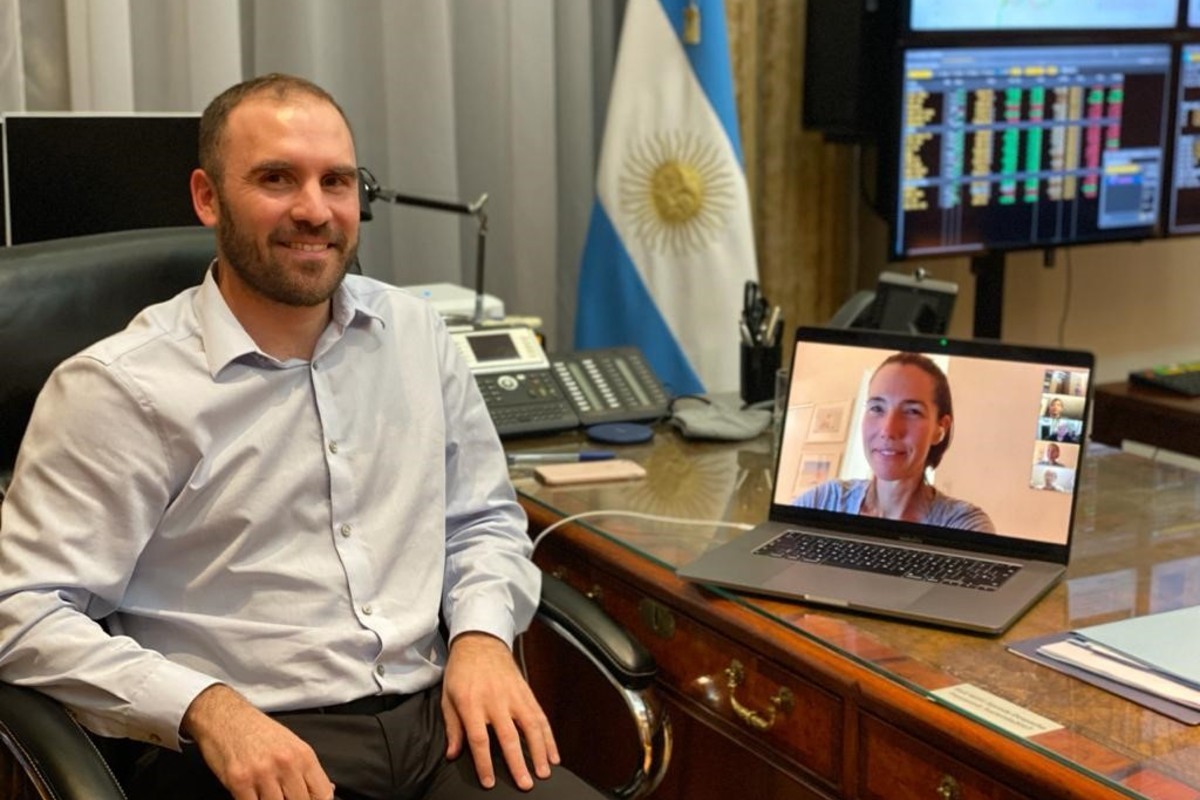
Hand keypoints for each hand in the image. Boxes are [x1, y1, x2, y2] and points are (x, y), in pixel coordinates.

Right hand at [182, 684, 334, 799]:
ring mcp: (262, 773)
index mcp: (303, 755)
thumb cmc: (258, 732)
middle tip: (283, 796)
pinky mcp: (239, 781)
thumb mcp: (291, 744)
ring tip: (266, 795)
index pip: (323, 794)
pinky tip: (252, 796)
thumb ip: (308, 770)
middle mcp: (285, 764)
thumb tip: (329, 790)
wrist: (225, 716)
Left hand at [441, 632, 559, 789]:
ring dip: (539, 751)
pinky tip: (553, 753)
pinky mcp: (526, 692)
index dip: (484, 763)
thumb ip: (453, 727)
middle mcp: (495, 700)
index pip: (479, 739)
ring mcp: (514, 695)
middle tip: (525, 784)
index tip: (490, 782)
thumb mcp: (448, 697)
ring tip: (545, 772)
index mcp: (471, 703)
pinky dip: (548, 736)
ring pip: (530, 726)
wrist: (480, 642)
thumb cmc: (461, 672)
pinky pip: (540, 716)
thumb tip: (453, 754)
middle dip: (518, 762)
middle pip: (508, 736)